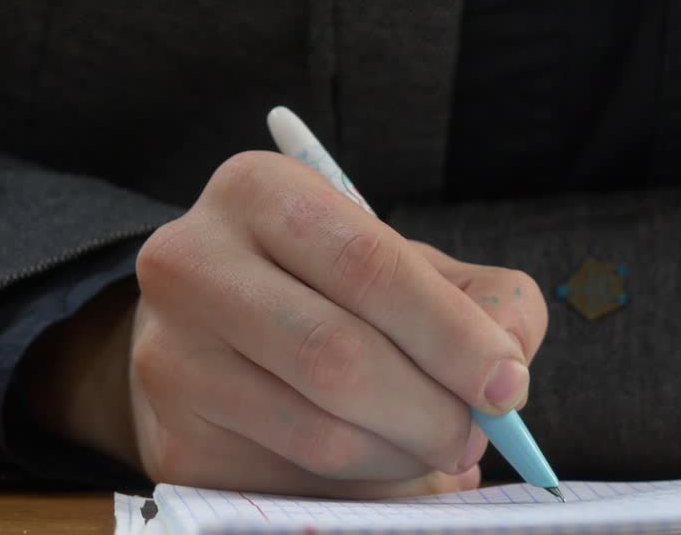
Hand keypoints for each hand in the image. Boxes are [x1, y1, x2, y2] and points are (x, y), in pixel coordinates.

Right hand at [30, 151, 547, 496]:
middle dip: (433, 410)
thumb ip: (487, 301)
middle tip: (479, 433)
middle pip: (337, 357)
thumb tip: (508, 376)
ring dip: (405, 456)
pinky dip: (365, 488)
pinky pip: (295, 486)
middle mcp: (192, 266)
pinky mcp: (175, 445)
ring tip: (438, 445)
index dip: (451, 334)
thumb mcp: (413, 263)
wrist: (218, 328)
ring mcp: (172, 360)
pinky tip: (385, 462)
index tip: (508, 385)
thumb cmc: (338, 286)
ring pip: (319, 433)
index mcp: (260, 193)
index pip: (369, 266)